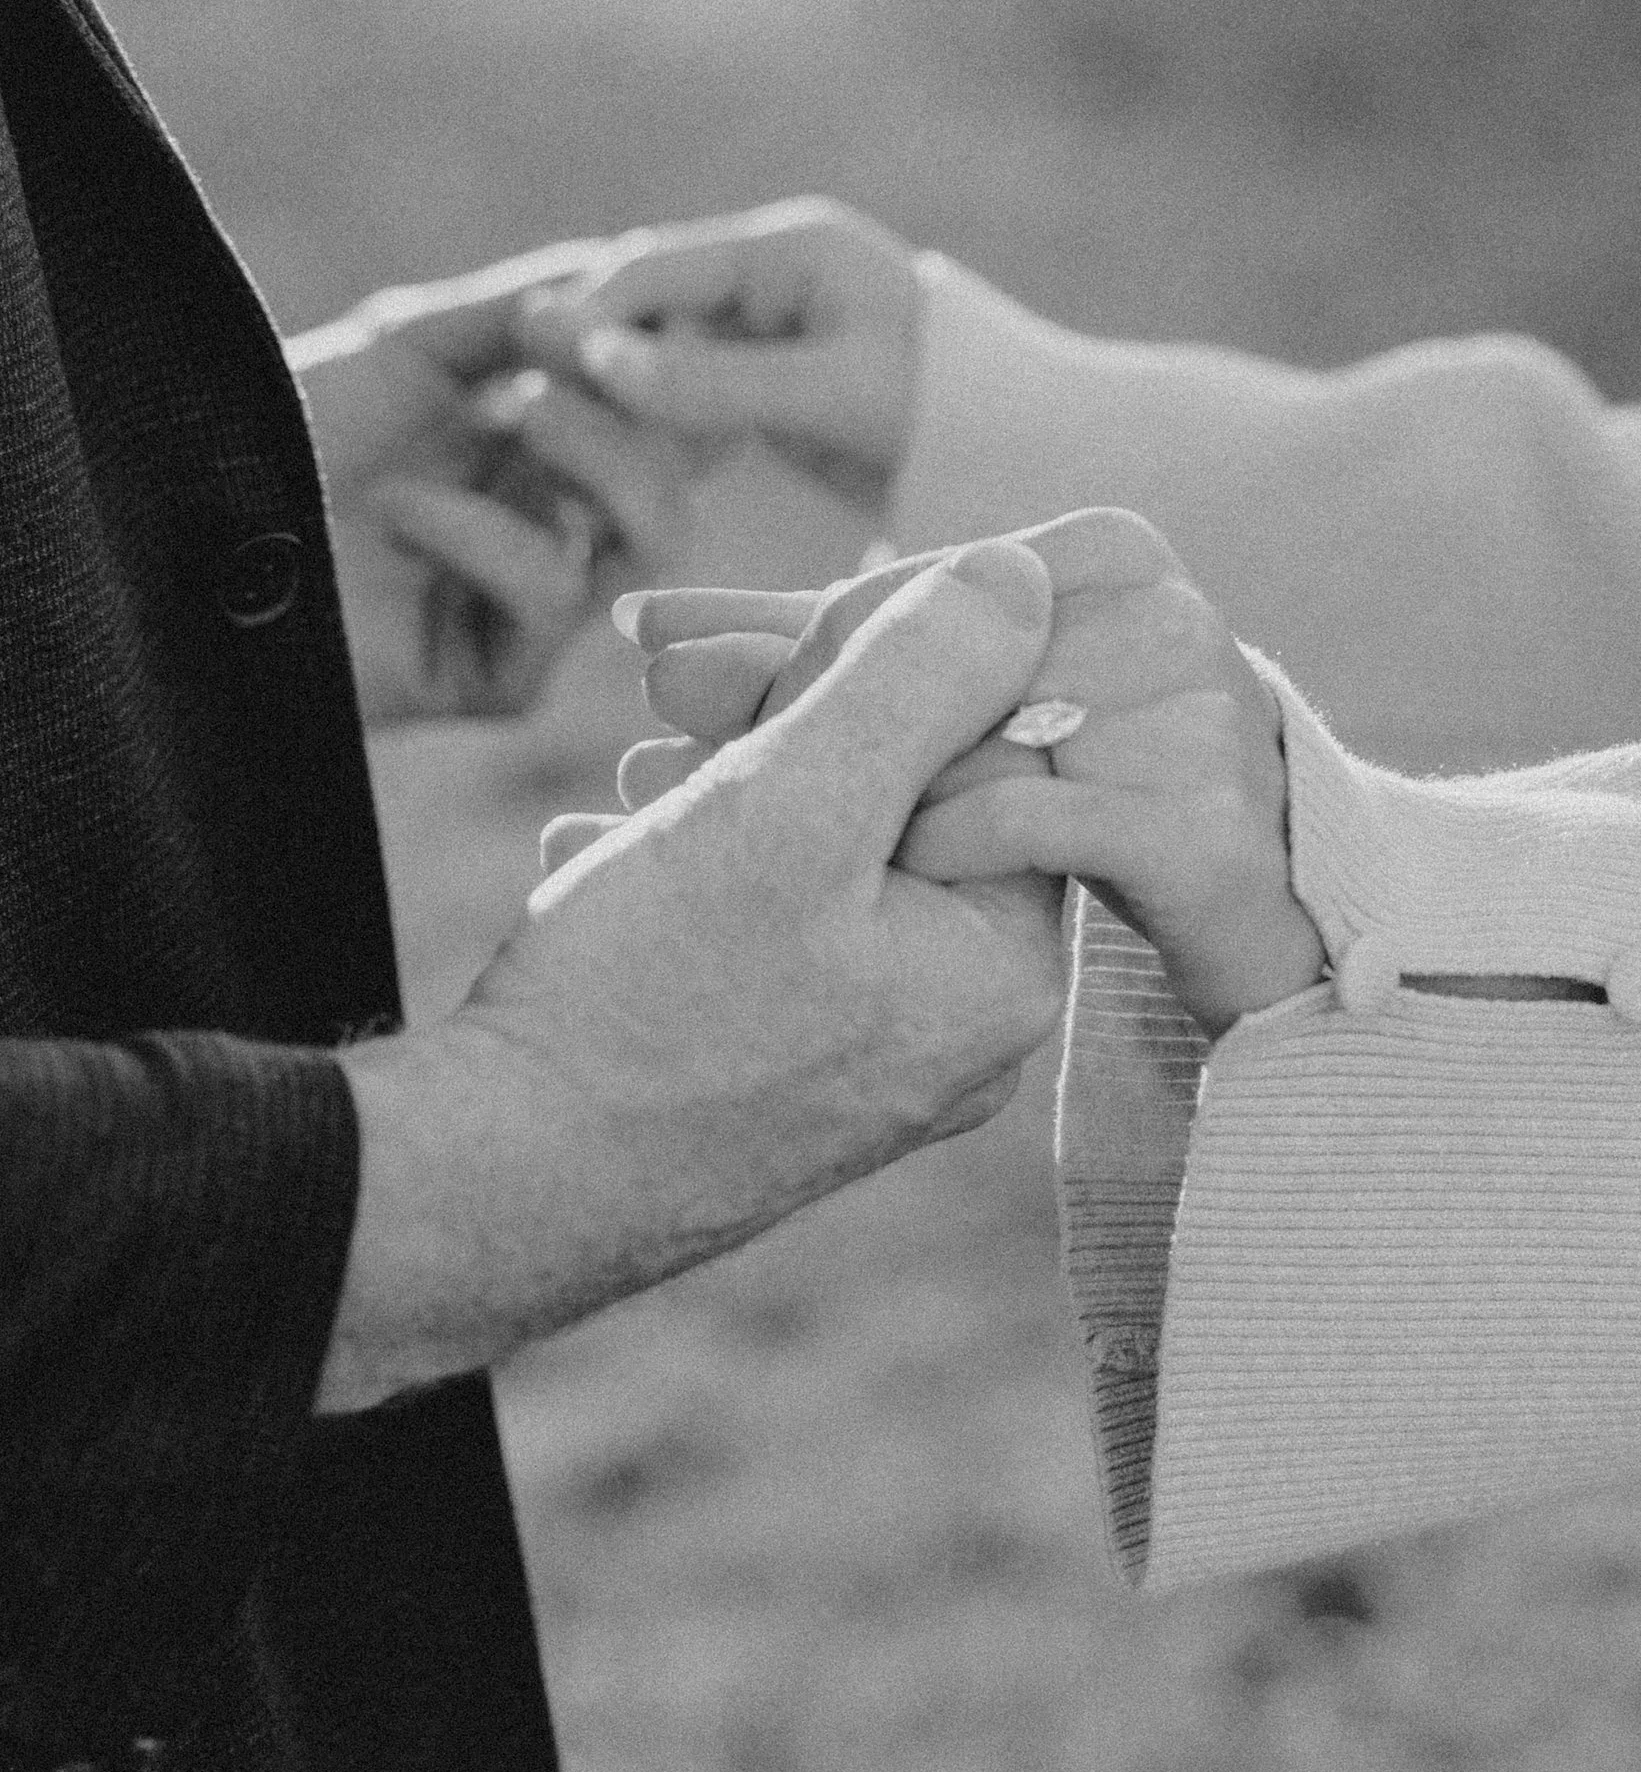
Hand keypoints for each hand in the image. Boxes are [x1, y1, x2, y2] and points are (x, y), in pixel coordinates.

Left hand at [290, 244, 701, 724]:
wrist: (187, 529)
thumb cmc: (284, 433)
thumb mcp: (412, 344)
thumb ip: (528, 310)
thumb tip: (653, 291)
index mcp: (545, 454)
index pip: (665, 414)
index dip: (679, 361)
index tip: (656, 307)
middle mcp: (558, 531)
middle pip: (684, 475)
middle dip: (650, 402)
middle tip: (587, 347)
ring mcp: (535, 612)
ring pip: (657, 537)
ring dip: (595, 454)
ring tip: (517, 408)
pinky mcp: (505, 679)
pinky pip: (555, 592)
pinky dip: (483, 532)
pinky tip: (403, 507)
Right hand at [320, 544, 1070, 1413]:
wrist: (488, 1192)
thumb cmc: (643, 1005)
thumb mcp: (793, 797)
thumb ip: (918, 675)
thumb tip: (1022, 579)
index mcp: (1007, 967)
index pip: (998, 746)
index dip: (886, 653)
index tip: (763, 629)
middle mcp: (963, 1028)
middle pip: (909, 795)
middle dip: (788, 708)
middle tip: (661, 666)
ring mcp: (874, 1061)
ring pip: (826, 851)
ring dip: (728, 773)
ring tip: (635, 761)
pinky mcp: (784, 1074)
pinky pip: (772, 926)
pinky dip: (695, 862)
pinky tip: (606, 846)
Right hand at [514, 193, 921, 503]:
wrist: (1021, 453)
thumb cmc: (944, 413)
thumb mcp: (828, 394)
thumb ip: (716, 381)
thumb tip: (600, 362)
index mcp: (790, 248)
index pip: (660, 266)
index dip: (592, 307)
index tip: (531, 350)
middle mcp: (775, 273)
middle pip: (652, 299)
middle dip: (594, 343)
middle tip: (523, 392)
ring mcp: (774, 323)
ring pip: (666, 346)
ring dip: (619, 384)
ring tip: (553, 424)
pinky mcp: (776, 375)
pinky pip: (694, 385)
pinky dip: (655, 412)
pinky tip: (613, 450)